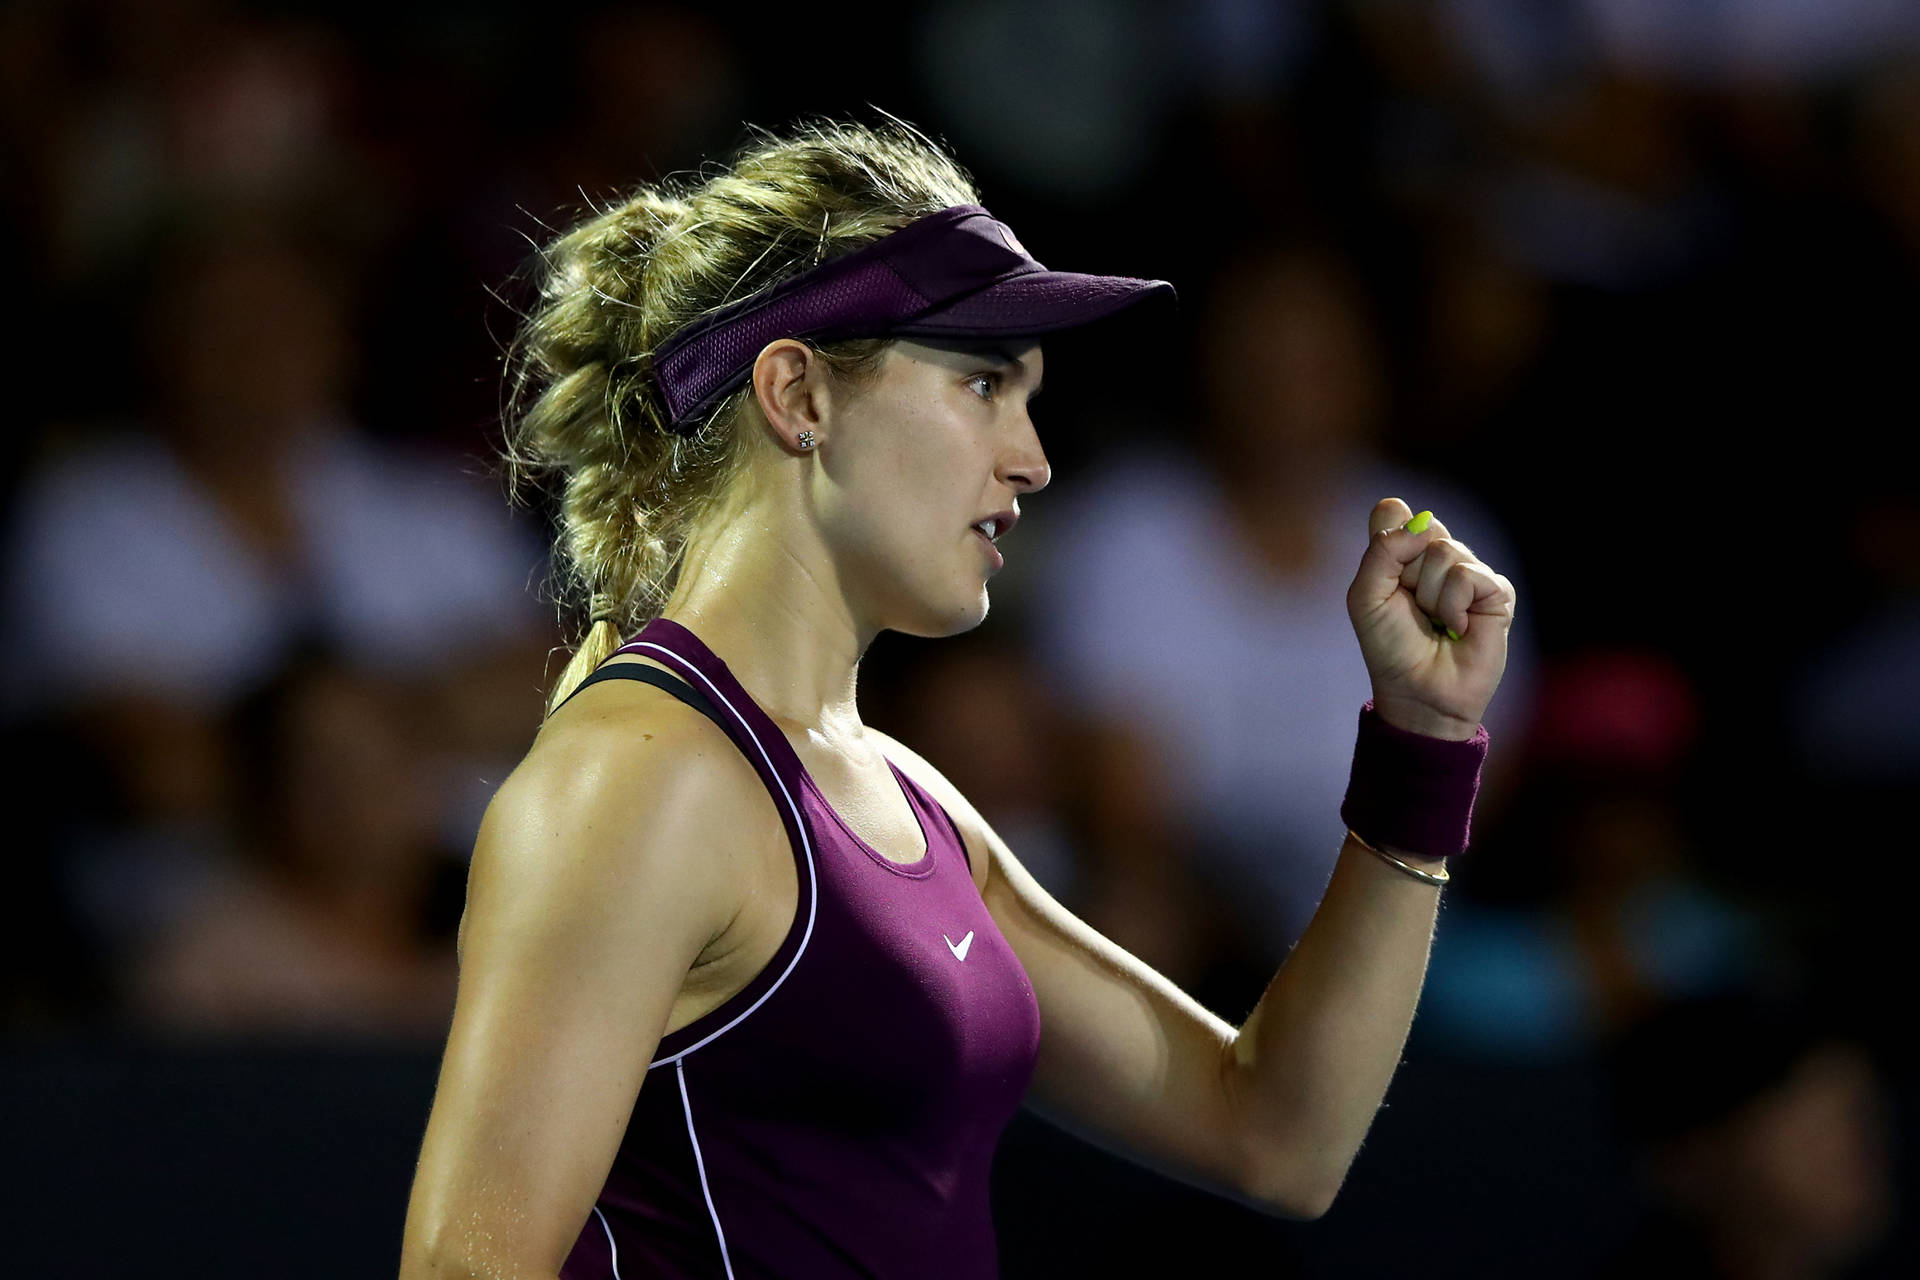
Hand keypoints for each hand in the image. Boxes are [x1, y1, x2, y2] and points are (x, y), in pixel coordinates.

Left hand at [1345, 497, 1516, 739]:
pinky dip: (1454, 606)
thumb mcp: (1366, 597)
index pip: (1393, 513)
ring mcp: (1470, 572)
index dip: (1389, 542)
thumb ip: (1382, 551)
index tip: (1388, 580)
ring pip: (1447, 551)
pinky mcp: (1497, 592)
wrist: (1420, 691)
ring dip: (1431, 595)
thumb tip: (1421, 524)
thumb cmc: (1391, 647)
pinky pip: (1470, 575)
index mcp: (1405, 553)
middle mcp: (1439, 557)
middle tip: (1412, 607)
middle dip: (1408, 573)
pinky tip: (1457, 628)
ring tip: (1436, 622)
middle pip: (1423, 528)